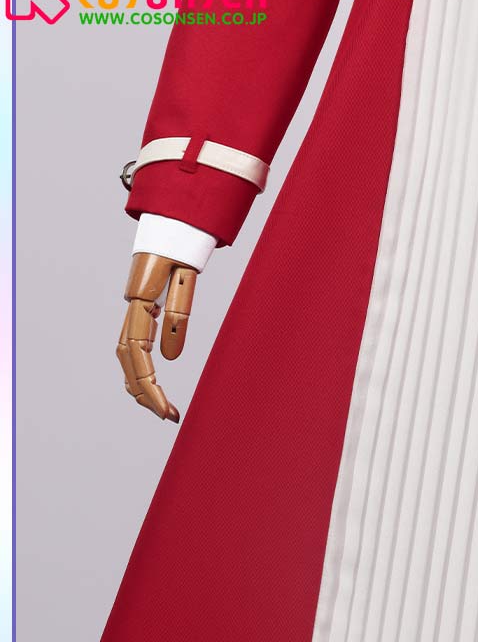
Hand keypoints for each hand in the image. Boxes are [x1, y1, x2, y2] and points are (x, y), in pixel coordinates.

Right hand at [116, 253, 197, 421]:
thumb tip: (170, 358)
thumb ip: (179, 313)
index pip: (138, 355)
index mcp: (141, 304)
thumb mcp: (186, 278)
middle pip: (129, 362)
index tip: (165, 408)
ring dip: (141, 385)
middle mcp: (133, 310)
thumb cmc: (182, 248)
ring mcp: (134, 311)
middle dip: (146, 393)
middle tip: (169, 416)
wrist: (172, 225)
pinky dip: (140, 369)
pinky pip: (134, 347)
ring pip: (127, 358)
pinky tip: (152, 386)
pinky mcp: (142, 311)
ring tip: (163, 409)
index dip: (149, 385)